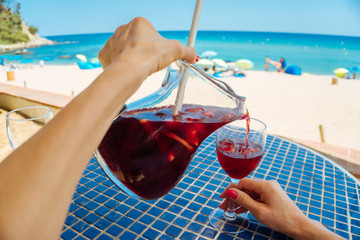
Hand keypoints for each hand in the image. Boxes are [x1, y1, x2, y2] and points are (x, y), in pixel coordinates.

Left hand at [98, 17, 196, 75]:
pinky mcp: (105, 54)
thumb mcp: (175, 51)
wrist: (129, 70)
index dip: (158, 46)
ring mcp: (112, 41)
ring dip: (133, 58)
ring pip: (126, 50)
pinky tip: (128, 71)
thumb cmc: (149, 56)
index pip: (152, 33)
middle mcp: (123, 29)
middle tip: (151, 63)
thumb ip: (186, 51)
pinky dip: (121, 65)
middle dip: (144, 52)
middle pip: (138, 41)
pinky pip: (114, 59)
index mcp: (139, 23)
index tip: (161, 55)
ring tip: (140, 68)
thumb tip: (193, 55)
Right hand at [219, 179, 342, 238]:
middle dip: (234, 197)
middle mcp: (268, 184)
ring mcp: (270, 190)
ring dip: (240, 201)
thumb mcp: (259, 211)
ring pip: (250, 193)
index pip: (242, 183)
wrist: (299, 226)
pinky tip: (240, 210)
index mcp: (265, 185)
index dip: (231, 190)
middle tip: (224, 206)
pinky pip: (256, 197)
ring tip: (230, 210)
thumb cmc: (282, 219)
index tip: (222, 198)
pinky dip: (248, 202)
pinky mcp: (272, 196)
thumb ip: (244, 200)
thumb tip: (230, 192)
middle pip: (245, 188)